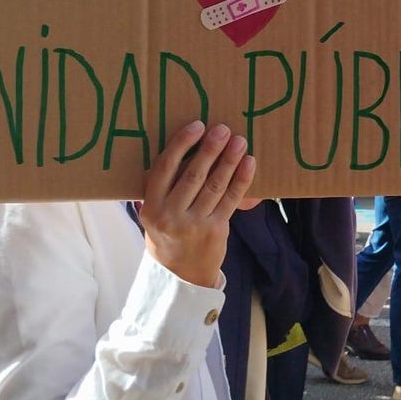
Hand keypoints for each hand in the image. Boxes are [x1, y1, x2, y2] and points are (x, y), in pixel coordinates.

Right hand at [138, 121, 257, 287]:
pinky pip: (232, 199)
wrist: (180, 274)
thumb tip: (182, 146)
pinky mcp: (216, 230)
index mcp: (151, 206)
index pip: (165, 168)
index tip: (197, 126)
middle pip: (193, 175)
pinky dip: (242, 179)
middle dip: (210, 149)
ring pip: (215, 185)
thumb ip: (163, 186)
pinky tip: (249, 163)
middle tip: (222, 129)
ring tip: (239, 141)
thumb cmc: (167, 233)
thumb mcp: (154, 212)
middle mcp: (170, 215)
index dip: (182, 144)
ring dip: (229, 160)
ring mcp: (194, 224)